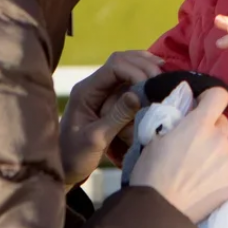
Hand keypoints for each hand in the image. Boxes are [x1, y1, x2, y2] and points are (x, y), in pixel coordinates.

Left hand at [60, 51, 162, 185]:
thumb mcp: (96, 139)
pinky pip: (128, 79)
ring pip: (126, 65)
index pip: (114, 66)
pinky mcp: (109, 99)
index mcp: (85, 91)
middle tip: (163, 79)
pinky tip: (157, 77)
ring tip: (164, 73)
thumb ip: (117, 116)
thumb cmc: (76, 156)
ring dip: (146, 66)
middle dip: (144, 65)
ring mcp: (101, 90)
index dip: (136, 71)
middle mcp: (93, 85)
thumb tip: (137, 94)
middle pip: (121, 60)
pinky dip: (144, 75)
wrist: (63, 168)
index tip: (152, 86)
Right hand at [130, 88, 227, 222]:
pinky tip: (203, 183)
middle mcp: (219, 139)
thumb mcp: (155, 138)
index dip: (210, 98)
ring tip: (196, 169)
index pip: (219, 95)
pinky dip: (219, 171)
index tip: (201, 106)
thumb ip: (175, 121)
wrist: (161, 211)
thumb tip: (184, 111)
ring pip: (226, 147)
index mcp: (199, 124)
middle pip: (222, 123)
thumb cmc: (151, 174)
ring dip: (215, 151)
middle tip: (193, 144)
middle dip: (210, 128)